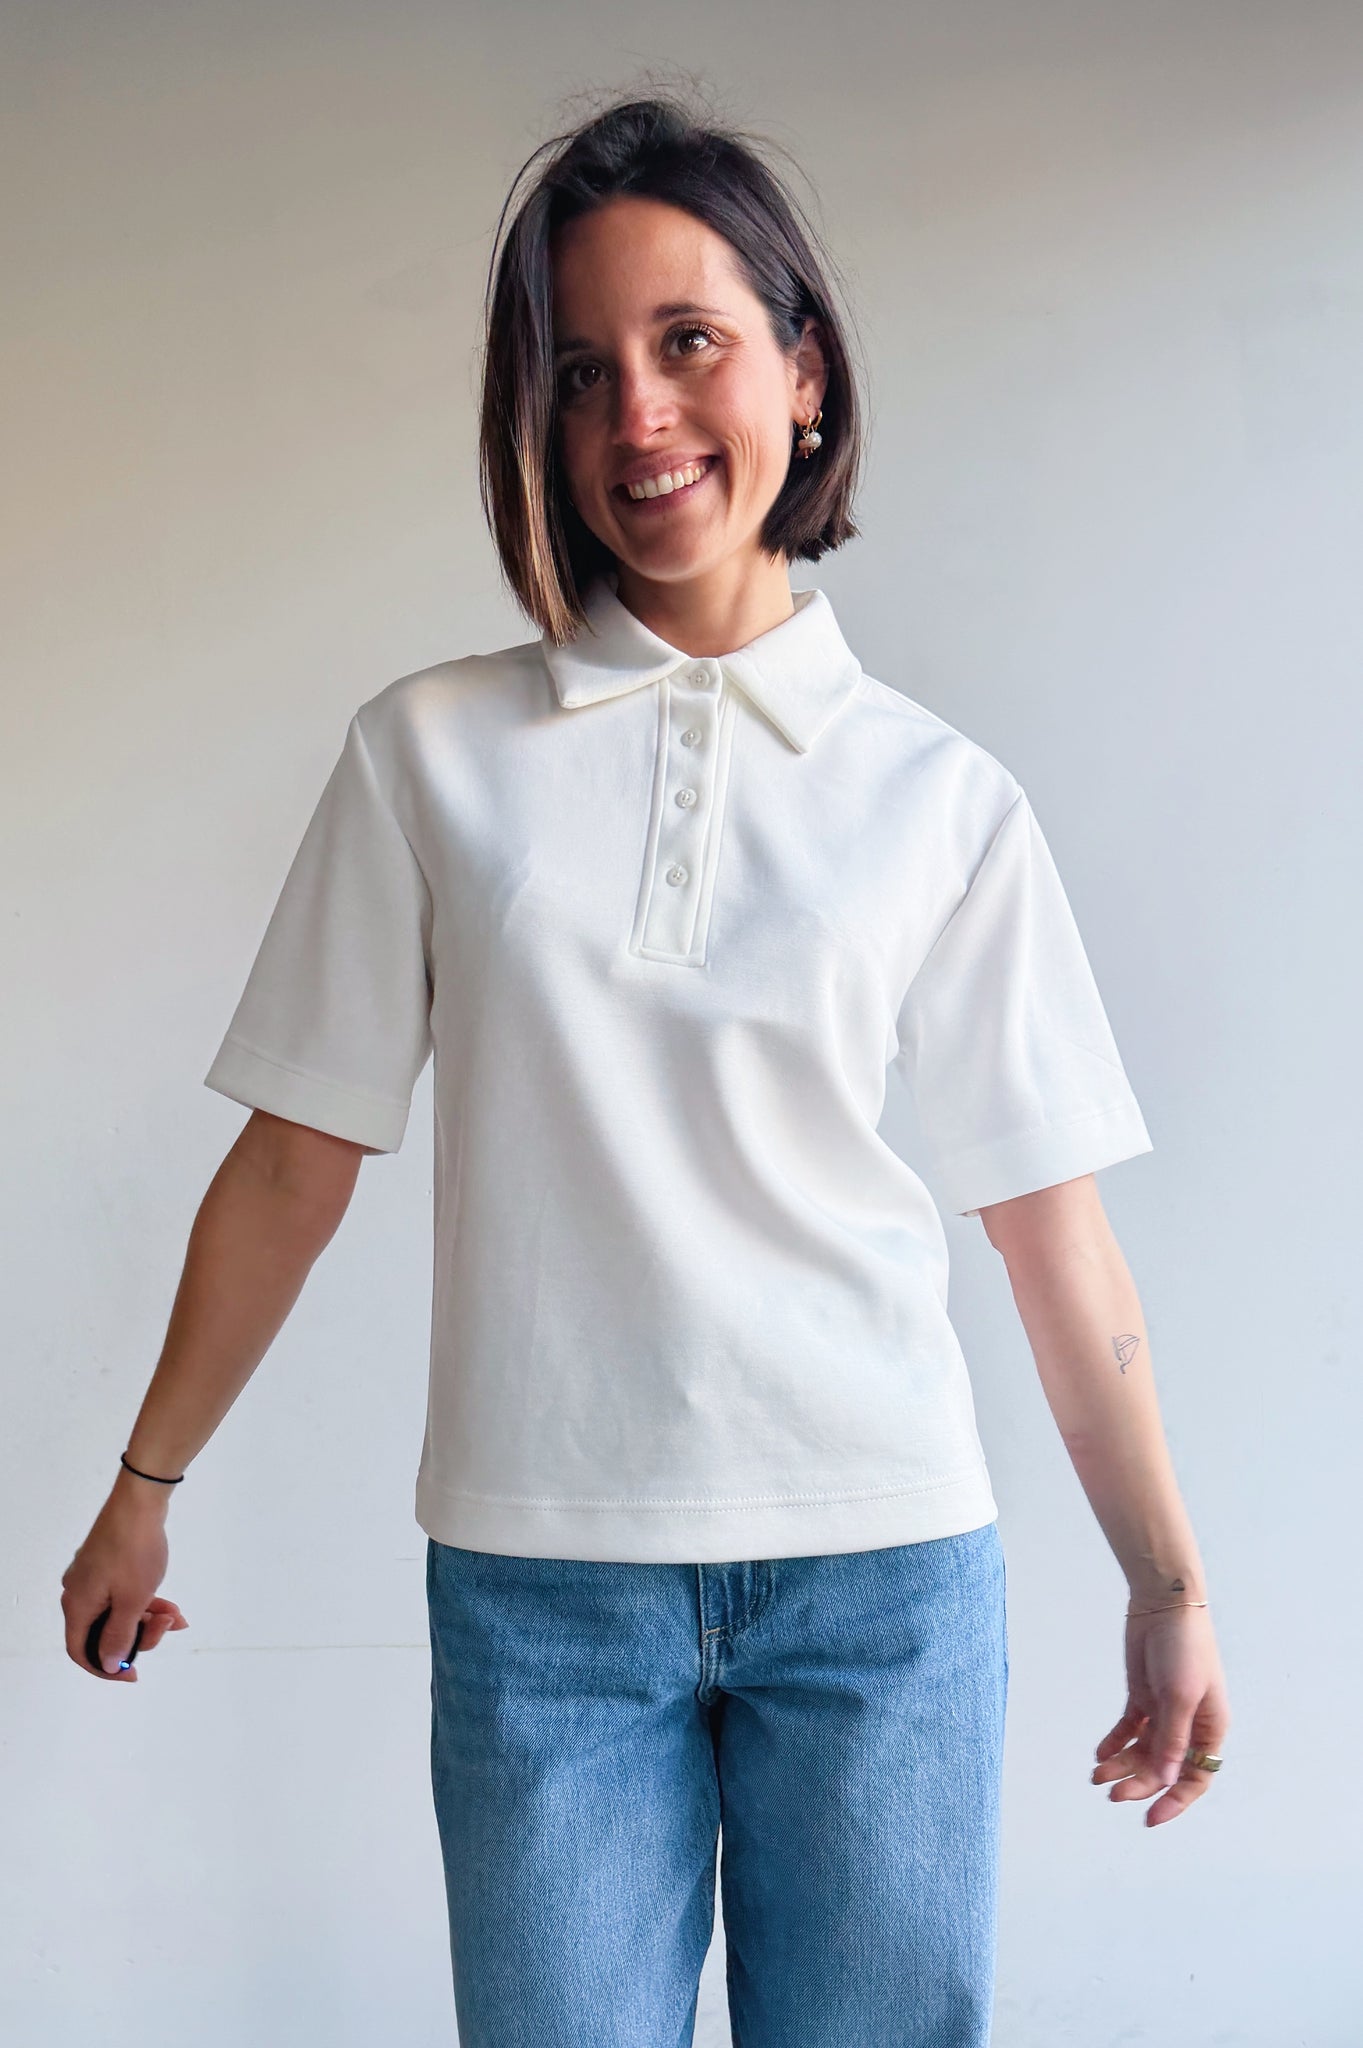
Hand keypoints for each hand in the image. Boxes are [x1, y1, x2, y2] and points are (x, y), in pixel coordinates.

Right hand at [61, 1488, 189, 1681]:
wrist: (141, 1501)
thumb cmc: (134, 1550)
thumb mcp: (132, 1601)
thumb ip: (119, 1636)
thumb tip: (108, 1664)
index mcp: (77, 1605)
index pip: (81, 1651)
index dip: (104, 1668)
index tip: (132, 1674)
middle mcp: (79, 1592)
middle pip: (103, 1632)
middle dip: (137, 1636)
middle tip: (166, 1627)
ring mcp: (93, 1577)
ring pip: (118, 1613)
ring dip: (148, 1618)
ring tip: (176, 1616)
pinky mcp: (108, 1564)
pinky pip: (123, 1594)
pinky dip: (145, 1602)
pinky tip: (171, 1608)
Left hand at [1090, 1604, 1229, 1826]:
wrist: (1164, 1605)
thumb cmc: (1184, 1649)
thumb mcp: (1181, 1697)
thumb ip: (1173, 1739)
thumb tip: (1167, 1780)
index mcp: (1209, 1728)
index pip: (1196, 1777)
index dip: (1176, 1800)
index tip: (1150, 1817)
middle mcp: (1188, 1724)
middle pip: (1163, 1767)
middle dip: (1139, 1782)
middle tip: (1110, 1792)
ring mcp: (1164, 1709)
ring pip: (1143, 1750)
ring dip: (1123, 1765)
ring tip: (1097, 1775)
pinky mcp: (1143, 1695)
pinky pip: (1129, 1728)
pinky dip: (1115, 1742)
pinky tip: (1100, 1755)